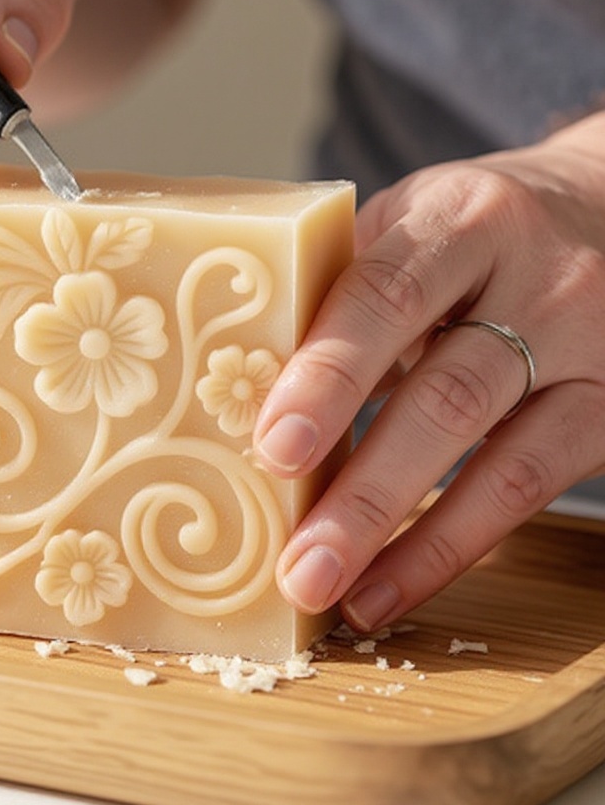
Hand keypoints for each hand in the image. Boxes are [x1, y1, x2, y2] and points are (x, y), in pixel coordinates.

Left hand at [252, 116, 604, 631]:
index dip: (329, 375)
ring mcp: (588, 351)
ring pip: (502, 463)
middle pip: (448, 396)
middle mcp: (540, 282)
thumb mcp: (407, 226)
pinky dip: (448, 549)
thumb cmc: (468, 233)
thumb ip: (336, 287)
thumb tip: (237, 382)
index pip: (387, 297)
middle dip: (365, 489)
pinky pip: (531, 493)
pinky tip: (385, 589)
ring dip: (404, 542)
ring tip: (326, 591)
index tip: (274, 448)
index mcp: (462, 221)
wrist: (604, 213)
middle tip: (296, 559)